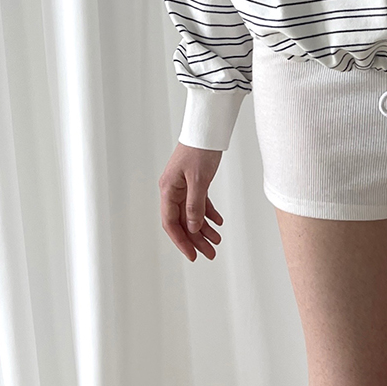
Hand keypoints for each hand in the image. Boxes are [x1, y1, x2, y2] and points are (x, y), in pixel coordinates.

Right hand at [160, 143, 224, 261]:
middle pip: (182, 222)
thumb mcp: (199, 180)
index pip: (171, 223)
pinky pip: (199, 204)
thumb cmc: (200, 150)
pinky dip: (208, 214)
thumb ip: (195, 205)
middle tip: (210, 253)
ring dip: (204, 229)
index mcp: (168, 190)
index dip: (181, 241)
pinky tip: (218, 223)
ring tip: (217, 241)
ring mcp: (183, 187)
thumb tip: (192, 227)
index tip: (192, 255)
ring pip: (191, 215)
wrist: (207, 130)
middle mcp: (172, 190)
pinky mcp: (194, 182)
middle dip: (196, 240)